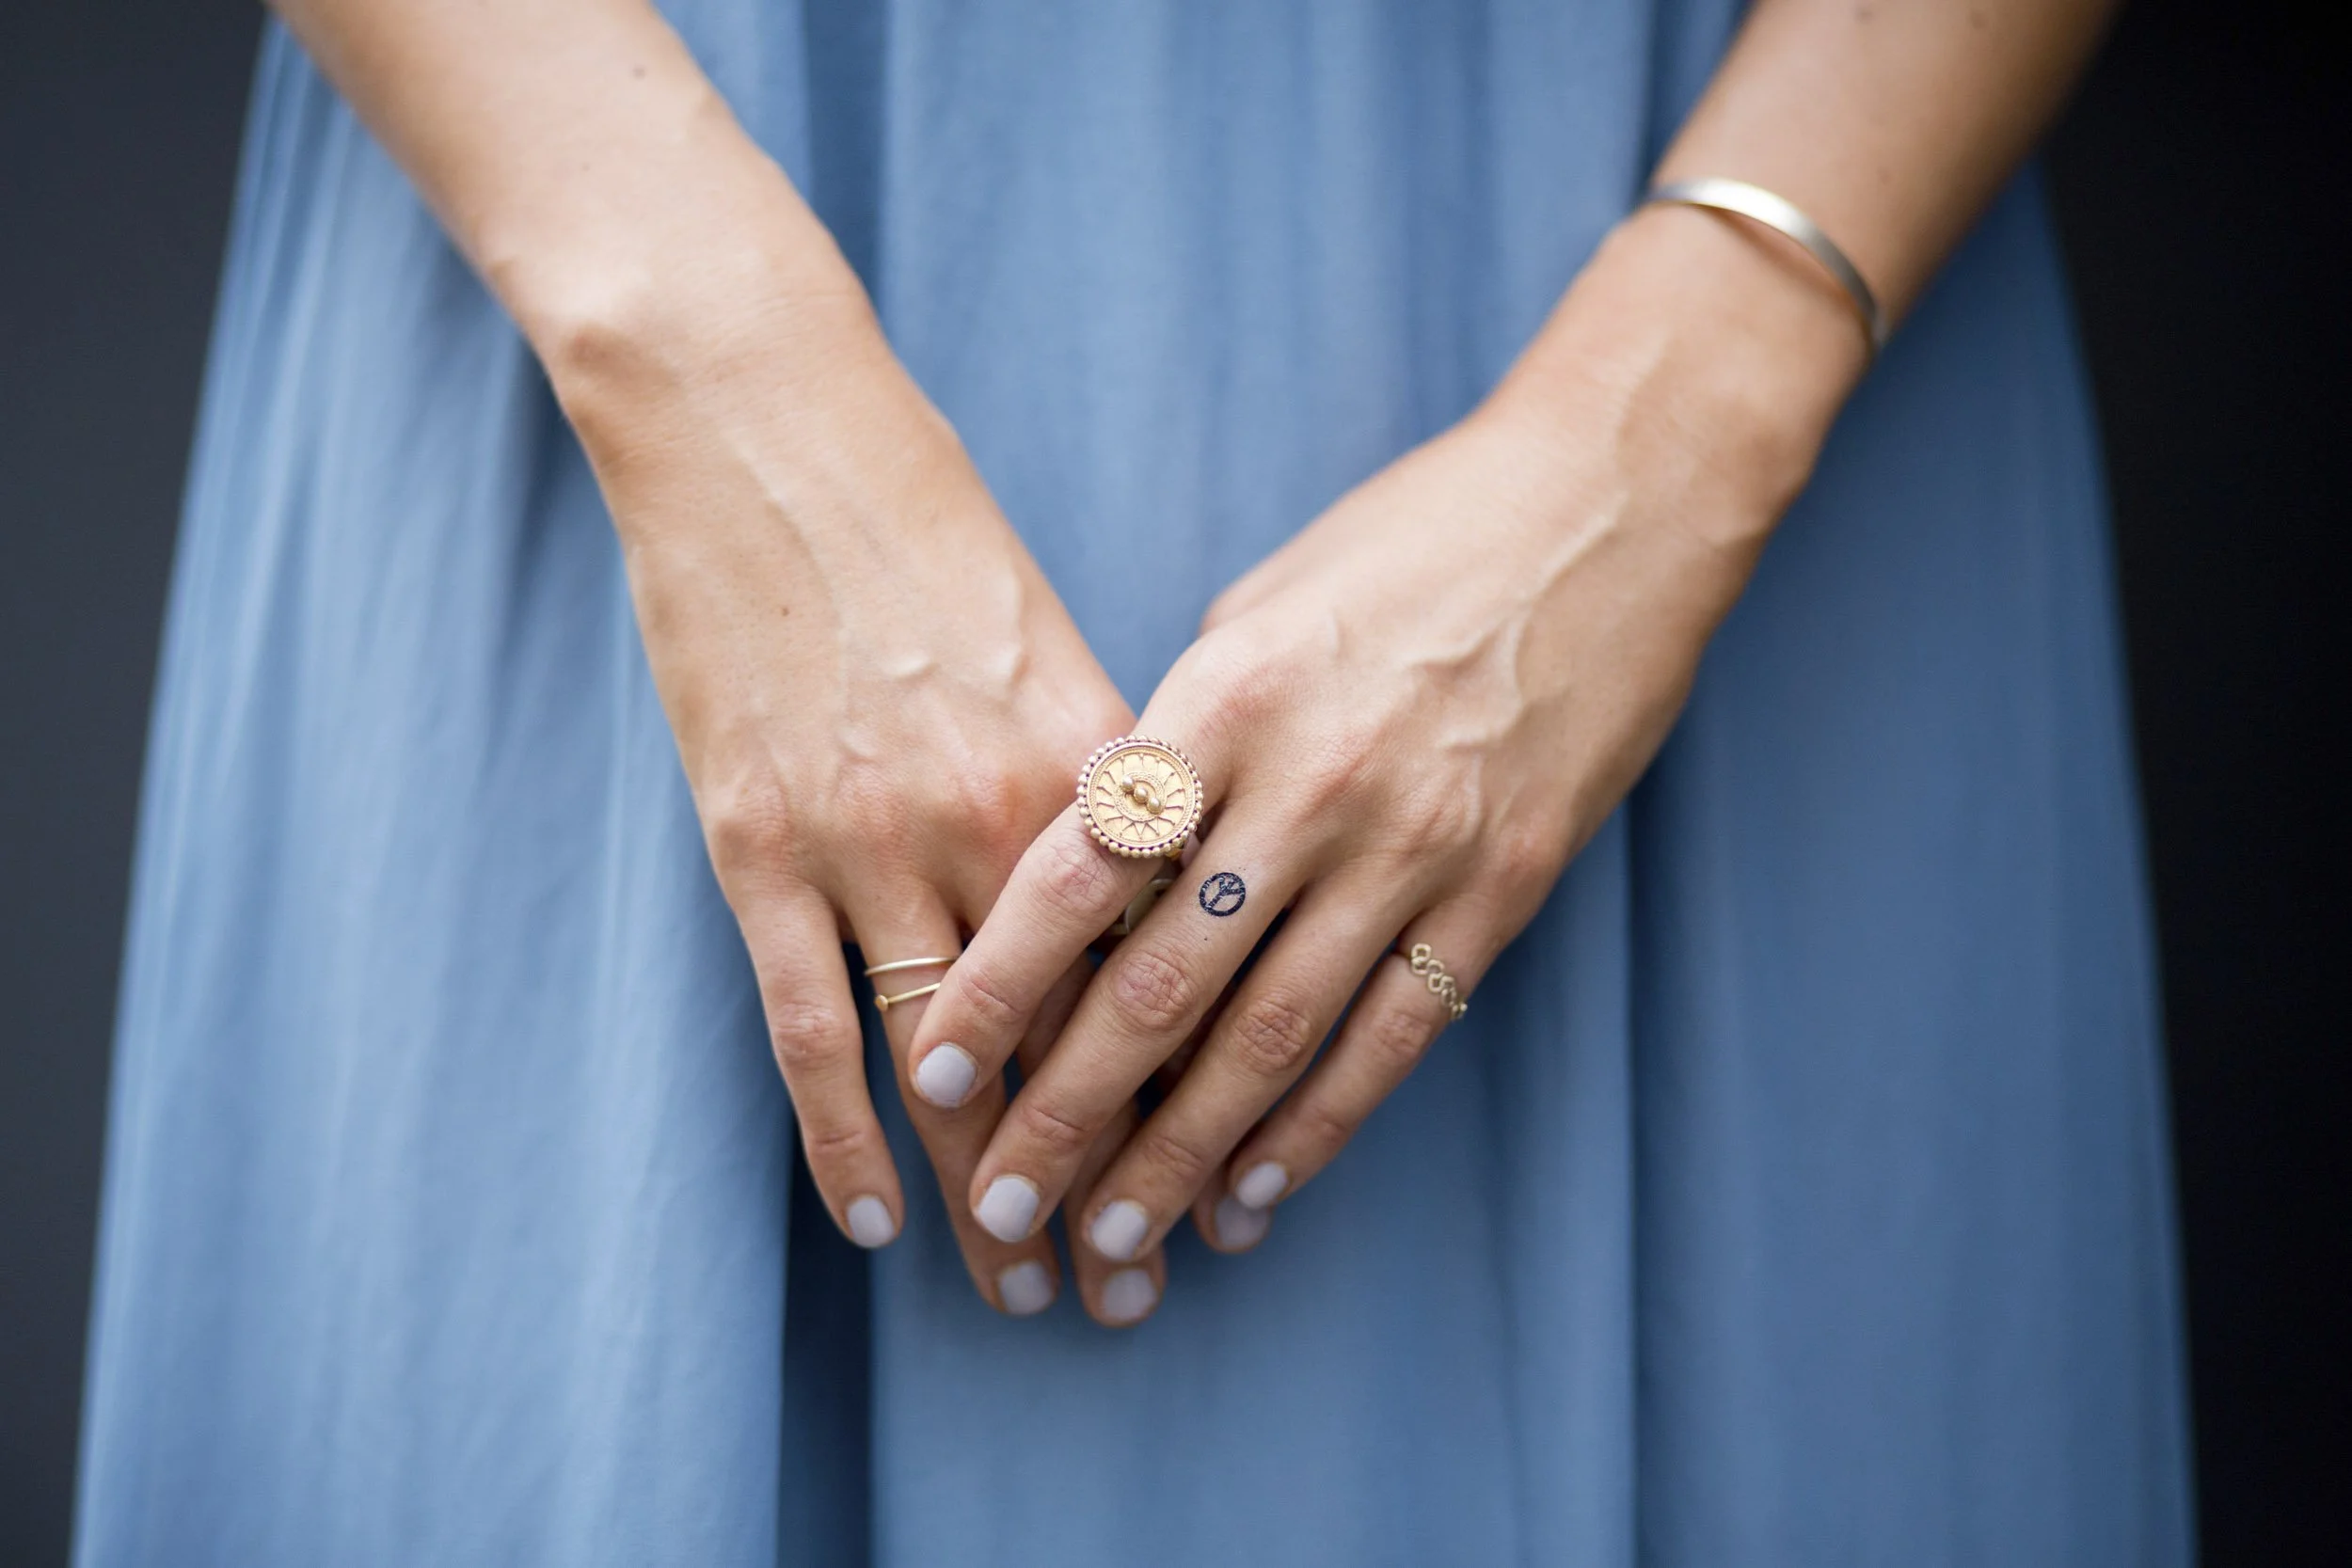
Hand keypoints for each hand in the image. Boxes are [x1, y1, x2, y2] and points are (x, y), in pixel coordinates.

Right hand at [554, 271, 1151, 1317]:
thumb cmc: (922, 520)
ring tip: (1020, 1291)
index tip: (1226, 1189)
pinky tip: (874, 1221)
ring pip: (947, 1058)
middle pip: (1073, 1038)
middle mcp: (998, 813)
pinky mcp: (756, 842)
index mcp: (1095, 760)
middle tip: (1132, 1292)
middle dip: (1108, 1178)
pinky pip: (806, 1023)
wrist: (763, 426)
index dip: (1198, 1095)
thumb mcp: (1052, 638)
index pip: (1166, 969)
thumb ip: (1109, 772)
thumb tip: (1161, 886)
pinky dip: (839, 1134)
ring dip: (987, 1190)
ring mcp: (868, 834)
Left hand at [911, 210, 1861, 1317]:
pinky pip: (1390, 1037)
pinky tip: (1253, 1195)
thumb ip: (1182, 730)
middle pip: (1161, 983)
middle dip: (1068, 1109)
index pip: (1079, 870)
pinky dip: (1315, 1128)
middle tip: (1003, 1202)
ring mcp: (1413, 847)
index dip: (999, 983)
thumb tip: (1108, 843)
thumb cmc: (1413, 540)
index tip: (929, 1065)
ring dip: (1181, 1154)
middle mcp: (1310, 786)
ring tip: (1112, 1239)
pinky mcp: (1500, 889)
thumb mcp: (1262, 604)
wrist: (1611, 507)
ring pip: (1269, 1038)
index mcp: (1225, 698)